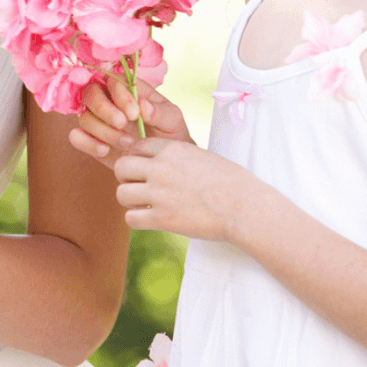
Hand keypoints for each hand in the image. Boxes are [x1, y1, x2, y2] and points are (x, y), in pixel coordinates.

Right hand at [69, 76, 190, 166]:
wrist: (163, 161)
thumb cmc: (169, 133)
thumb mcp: (173, 120)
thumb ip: (161, 112)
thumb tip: (143, 106)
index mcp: (128, 89)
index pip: (113, 80)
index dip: (120, 95)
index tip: (135, 113)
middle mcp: (108, 101)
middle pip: (90, 93)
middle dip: (104, 109)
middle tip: (123, 124)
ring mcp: (98, 121)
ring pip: (84, 117)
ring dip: (104, 131)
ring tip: (129, 143)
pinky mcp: (91, 140)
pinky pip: (76, 137)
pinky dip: (87, 143)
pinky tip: (106, 151)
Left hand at [113, 138, 261, 241]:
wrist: (245, 207)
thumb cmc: (232, 183)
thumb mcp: (202, 157)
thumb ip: (178, 157)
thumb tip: (164, 161)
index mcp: (173, 149)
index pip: (137, 146)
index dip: (138, 158)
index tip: (144, 170)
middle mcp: (161, 168)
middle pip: (121, 167)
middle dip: (126, 177)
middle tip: (138, 187)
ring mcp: (159, 193)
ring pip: (121, 193)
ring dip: (130, 200)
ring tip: (144, 205)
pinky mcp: (162, 219)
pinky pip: (130, 218)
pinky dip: (137, 220)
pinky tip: (150, 219)